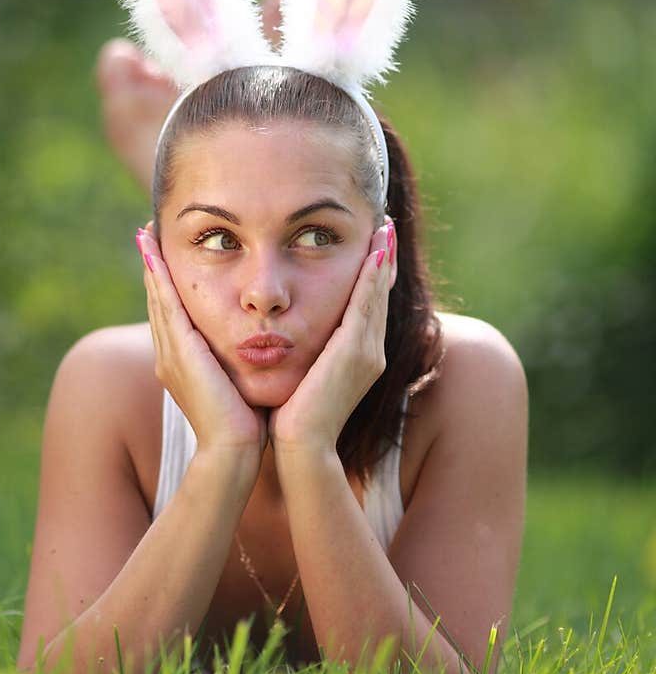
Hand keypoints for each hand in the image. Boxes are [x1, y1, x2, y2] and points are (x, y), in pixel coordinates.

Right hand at [137, 223, 268, 461]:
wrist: (233, 451)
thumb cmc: (244, 423)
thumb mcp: (238, 384)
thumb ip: (238, 363)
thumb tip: (257, 348)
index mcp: (181, 363)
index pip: (171, 313)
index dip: (166, 283)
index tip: (165, 255)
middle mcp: (169, 356)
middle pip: (158, 301)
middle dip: (153, 266)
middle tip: (147, 232)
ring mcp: (170, 354)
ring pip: (158, 299)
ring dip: (152, 264)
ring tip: (146, 233)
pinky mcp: (179, 353)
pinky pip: (167, 307)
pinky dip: (160, 280)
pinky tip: (156, 256)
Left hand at [268, 217, 396, 454]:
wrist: (300, 448)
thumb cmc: (294, 417)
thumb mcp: (304, 377)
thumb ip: (308, 354)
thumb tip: (289, 335)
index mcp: (359, 358)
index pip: (369, 307)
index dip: (373, 276)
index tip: (374, 245)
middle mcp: (371, 353)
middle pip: (380, 296)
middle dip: (384, 260)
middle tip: (385, 225)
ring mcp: (368, 353)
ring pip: (377, 296)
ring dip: (382, 260)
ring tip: (383, 228)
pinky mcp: (356, 353)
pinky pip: (367, 306)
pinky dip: (371, 279)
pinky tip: (373, 254)